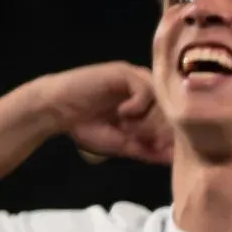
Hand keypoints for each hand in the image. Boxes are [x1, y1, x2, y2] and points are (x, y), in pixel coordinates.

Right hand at [40, 63, 171, 163]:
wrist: (56, 112)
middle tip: (139, 138)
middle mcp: (146, 89)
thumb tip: (175, 159)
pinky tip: (123, 113)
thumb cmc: (87, 127)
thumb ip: (149, 150)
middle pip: (171, 109)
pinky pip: (146, 88)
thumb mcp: (123, 144)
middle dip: (159, 130)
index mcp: (149, 105)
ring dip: (149, 119)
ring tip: (129, 128)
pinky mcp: (125, 72)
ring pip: (161, 99)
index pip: (173, 119)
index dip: (170, 136)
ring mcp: (137, 79)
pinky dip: (138, 105)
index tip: (156, 148)